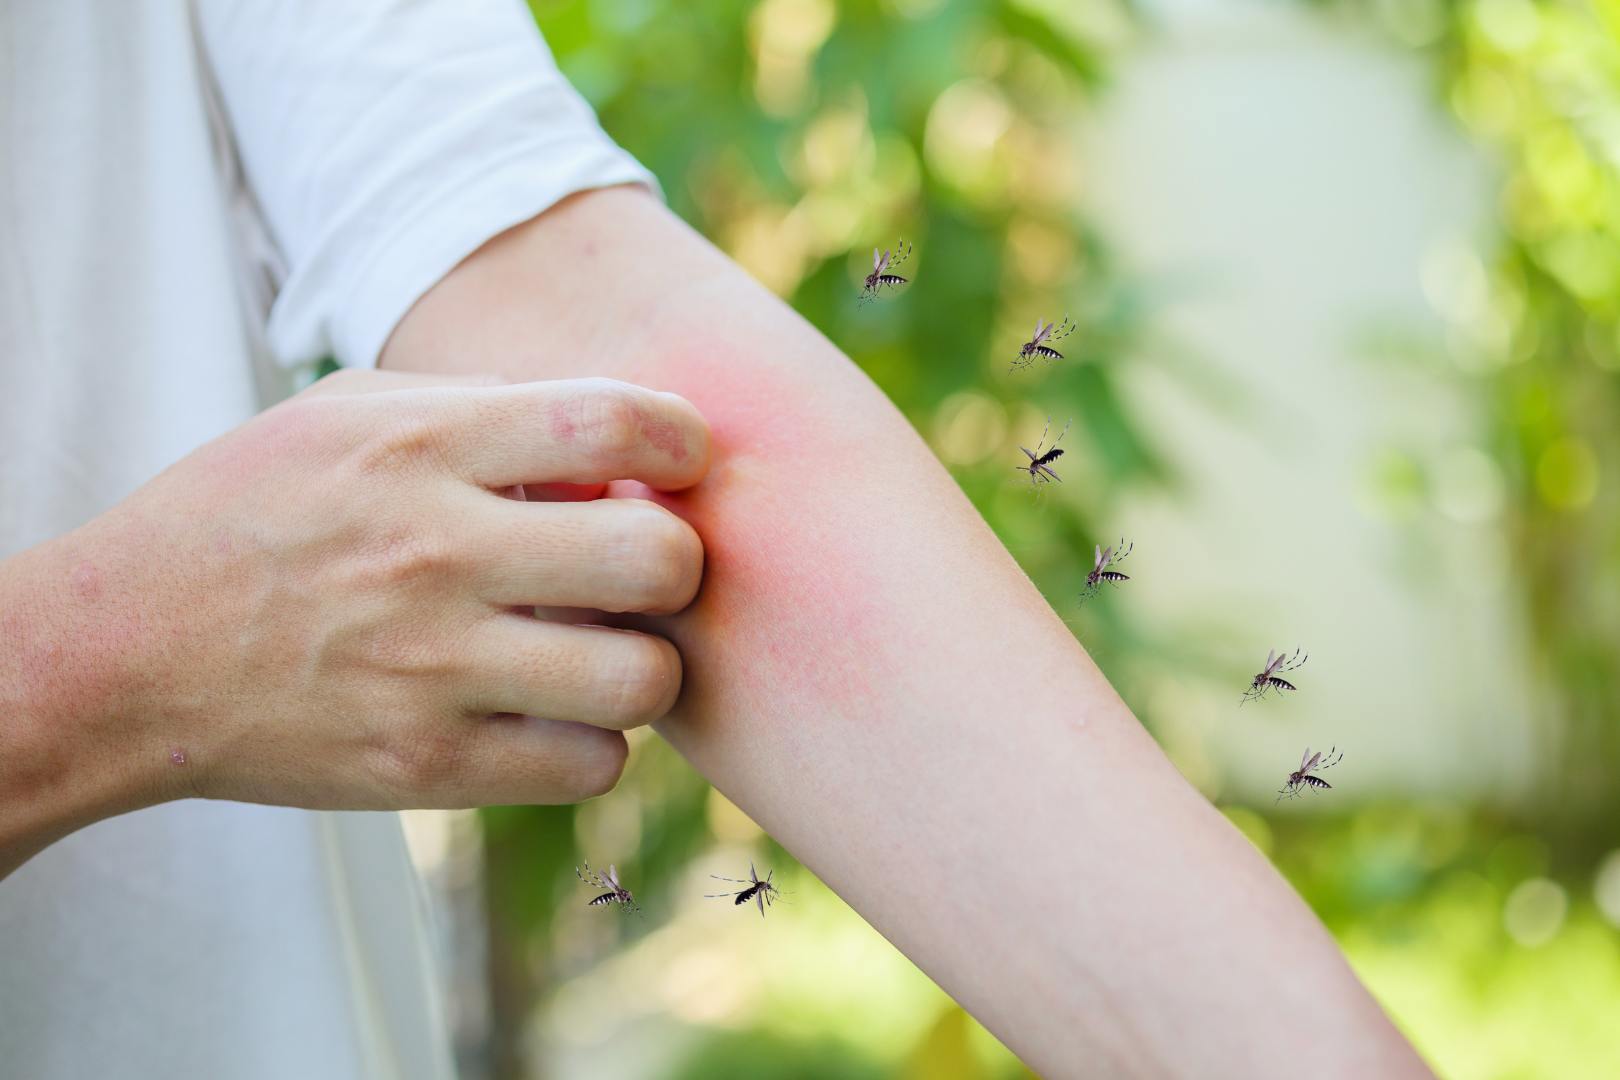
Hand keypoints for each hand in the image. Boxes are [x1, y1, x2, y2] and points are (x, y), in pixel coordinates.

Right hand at [51, 369, 708, 812]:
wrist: (123, 654)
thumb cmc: (252, 511)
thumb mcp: (349, 414)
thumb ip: (485, 406)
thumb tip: (617, 436)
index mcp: (422, 446)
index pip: (615, 420)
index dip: (683, 438)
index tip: (678, 460)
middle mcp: (436, 554)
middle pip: (657, 559)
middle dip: (677, 561)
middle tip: (641, 568)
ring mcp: (432, 671)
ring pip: (641, 681)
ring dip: (643, 665)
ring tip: (600, 650)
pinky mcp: (425, 770)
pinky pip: (590, 766)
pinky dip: (591, 742)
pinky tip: (550, 712)